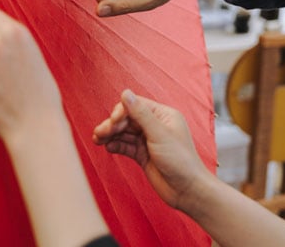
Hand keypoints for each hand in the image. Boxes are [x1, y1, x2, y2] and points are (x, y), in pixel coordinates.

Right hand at [92, 90, 212, 212]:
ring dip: (110, 135)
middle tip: (100, 133)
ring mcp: (148, 140)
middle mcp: (155, 125)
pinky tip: (108, 147)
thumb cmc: (181, 161)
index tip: (112, 122)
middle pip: (127, 119)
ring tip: (97, 140)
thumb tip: (125, 93)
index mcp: (163, 115)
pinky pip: (125, 145)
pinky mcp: (142, 154)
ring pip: (123, 132)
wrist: (187, 191)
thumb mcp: (159, 134)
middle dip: (112, 125)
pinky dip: (115, 145)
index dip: (121, 112)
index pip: (136, 105)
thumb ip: (140, 114)